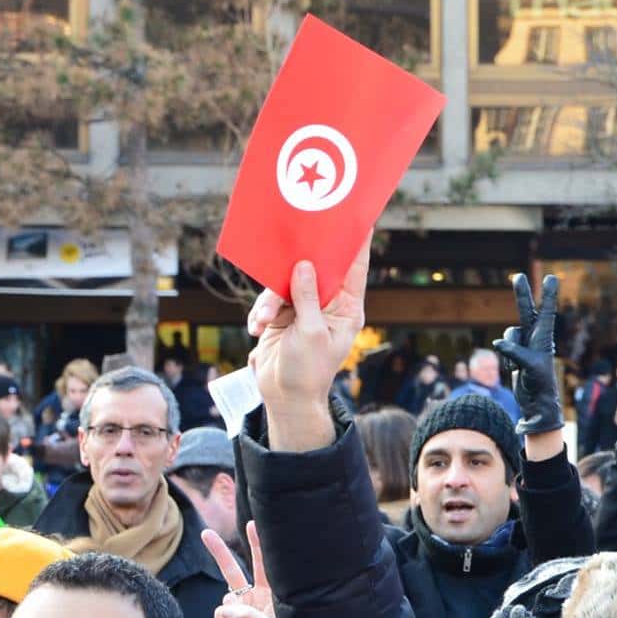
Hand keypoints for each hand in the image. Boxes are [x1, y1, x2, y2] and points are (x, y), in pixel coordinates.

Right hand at [202, 522, 284, 617]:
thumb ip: (250, 613)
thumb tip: (227, 607)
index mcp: (271, 596)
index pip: (264, 565)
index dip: (257, 544)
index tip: (252, 523)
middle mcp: (252, 601)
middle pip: (232, 572)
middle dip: (219, 552)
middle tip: (205, 533)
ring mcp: (237, 614)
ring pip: (225, 599)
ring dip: (237, 617)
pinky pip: (220, 615)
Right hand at [248, 249, 368, 449]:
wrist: (285, 398)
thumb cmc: (309, 370)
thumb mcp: (312, 332)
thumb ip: (307, 297)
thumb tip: (304, 264)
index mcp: (347, 308)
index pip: (354, 270)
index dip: (356, 245)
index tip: (360, 219)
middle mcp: (327, 304)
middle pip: (316, 269)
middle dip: (298, 264)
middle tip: (290, 246)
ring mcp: (304, 308)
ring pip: (286, 284)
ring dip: (271, 301)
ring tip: (265, 319)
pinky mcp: (282, 315)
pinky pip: (269, 301)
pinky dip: (261, 313)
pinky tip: (256, 328)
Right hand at [494, 272, 562, 435]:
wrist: (535, 402)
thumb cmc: (539, 384)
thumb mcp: (530, 367)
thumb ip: (515, 353)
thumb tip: (498, 344)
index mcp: (544, 338)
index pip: (546, 311)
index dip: (548, 295)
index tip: (552, 278)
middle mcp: (535, 337)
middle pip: (525, 310)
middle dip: (522, 293)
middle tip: (518, 275)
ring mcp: (524, 345)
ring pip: (508, 335)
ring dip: (509, 350)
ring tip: (517, 367)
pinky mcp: (515, 353)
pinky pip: (503, 348)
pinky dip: (505, 359)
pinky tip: (514, 371)